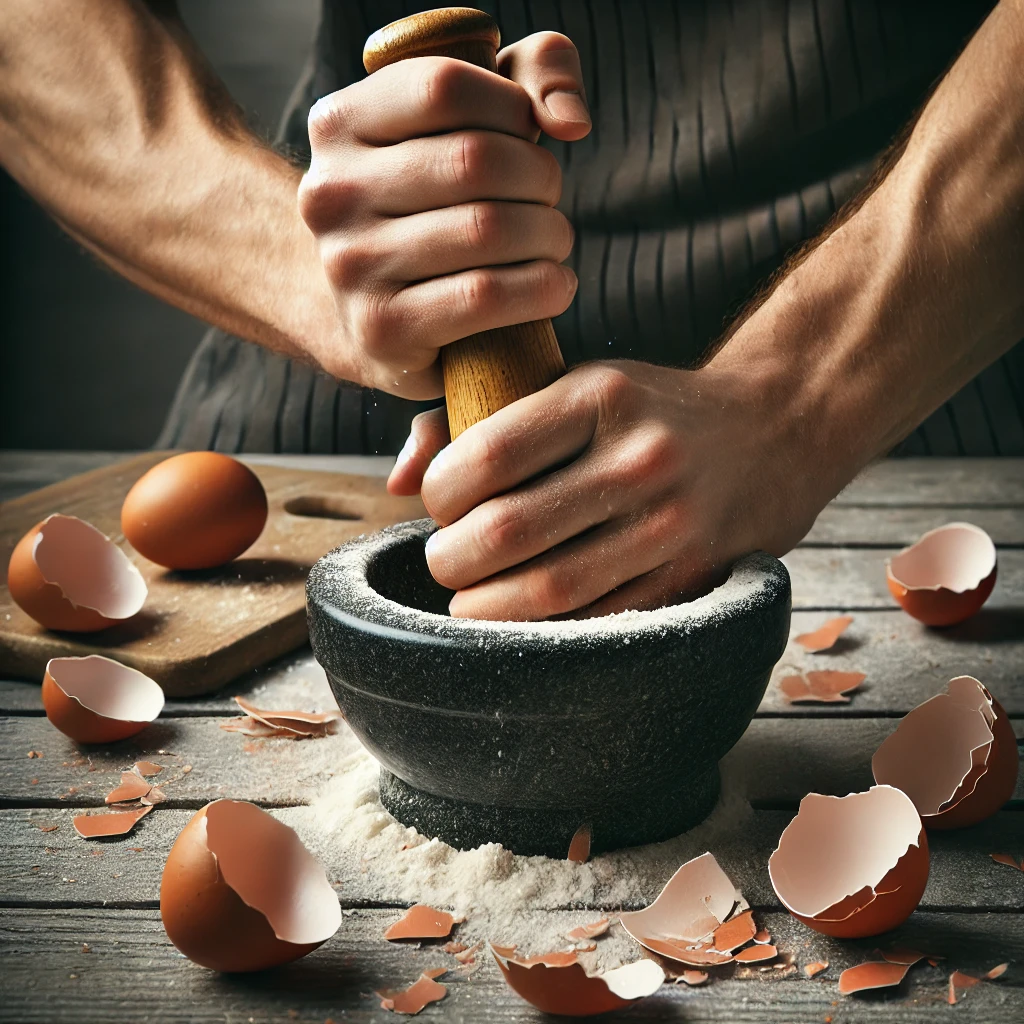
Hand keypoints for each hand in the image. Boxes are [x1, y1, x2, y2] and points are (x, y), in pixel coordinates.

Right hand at [297, 33, 589, 396]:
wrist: (368, 315)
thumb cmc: (431, 206)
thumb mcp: (465, 121)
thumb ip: (530, 74)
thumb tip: (569, 119)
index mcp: (338, 125)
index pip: (444, 87)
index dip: (512, 107)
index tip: (527, 137)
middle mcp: (331, 193)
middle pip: (476, 160)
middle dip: (540, 178)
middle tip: (548, 200)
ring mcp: (351, 266)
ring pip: (488, 230)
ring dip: (549, 235)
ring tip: (554, 243)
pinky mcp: (383, 328)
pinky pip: (486, 296)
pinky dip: (543, 288)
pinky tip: (554, 286)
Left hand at [387, 357, 841, 619]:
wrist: (775, 427)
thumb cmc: (649, 410)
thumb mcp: (577, 385)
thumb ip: (480, 418)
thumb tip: (398, 479)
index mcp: (599, 396)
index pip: (484, 458)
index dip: (438, 497)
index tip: (439, 506)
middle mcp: (638, 457)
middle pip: (504, 534)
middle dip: (449, 562)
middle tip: (446, 562)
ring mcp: (671, 522)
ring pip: (546, 592)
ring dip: (485, 610)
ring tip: (471, 599)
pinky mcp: (693, 575)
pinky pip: (596, 623)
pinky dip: (542, 633)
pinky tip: (522, 619)